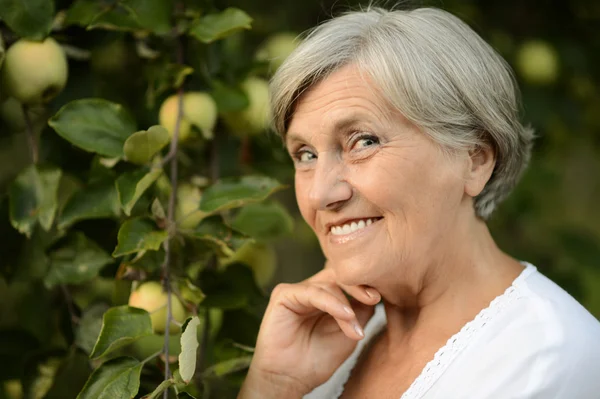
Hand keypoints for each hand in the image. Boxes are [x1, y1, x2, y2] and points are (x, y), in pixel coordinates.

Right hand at [238, 267, 380, 397]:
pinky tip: (345, 316)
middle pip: (338, 275)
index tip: (382, 297)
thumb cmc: (317, 359)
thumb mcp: (349, 334)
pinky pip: (312, 292)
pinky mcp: (283, 295)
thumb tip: (376, 294)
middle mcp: (311, 289)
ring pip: (328, 284)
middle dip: (359, 286)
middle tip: (375, 298)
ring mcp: (297, 291)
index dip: (364, 285)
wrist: (290, 380)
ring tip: (355, 328)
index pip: (347, 280)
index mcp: (326, 296)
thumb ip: (361, 312)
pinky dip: (331, 303)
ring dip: (346, 306)